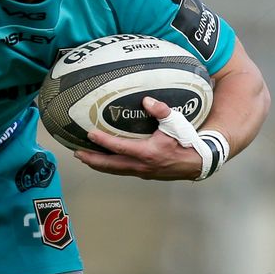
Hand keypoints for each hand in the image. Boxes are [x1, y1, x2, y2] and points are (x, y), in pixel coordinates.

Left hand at [77, 97, 202, 180]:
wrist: (197, 162)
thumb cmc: (186, 141)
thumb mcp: (175, 123)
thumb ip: (161, 110)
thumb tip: (146, 99)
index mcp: (148, 152)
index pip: (119, 147)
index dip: (103, 141)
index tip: (89, 134)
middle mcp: (141, 165)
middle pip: (111, 165)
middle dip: (92, 159)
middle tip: (76, 153)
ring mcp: (142, 171)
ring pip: (115, 170)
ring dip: (98, 164)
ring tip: (84, 157)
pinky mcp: (144, 173)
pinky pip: (122, 170)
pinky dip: (109, 166)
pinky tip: (104, 161)